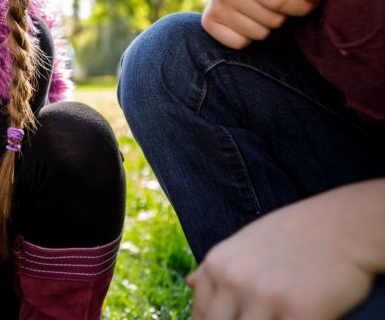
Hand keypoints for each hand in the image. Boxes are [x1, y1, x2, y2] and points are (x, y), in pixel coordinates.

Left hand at [188, 181, 384, 319]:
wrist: (345, 225)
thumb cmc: (296, 234)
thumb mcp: (245, 242)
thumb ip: (216, 267)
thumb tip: (189, 284)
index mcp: (219, 265)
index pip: (201, 316)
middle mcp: (234, 280)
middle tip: (257, 319)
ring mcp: (266, 296)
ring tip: (274, 318)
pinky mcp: (301, 310)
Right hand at [202, 0, 322, 48]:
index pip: (280, 1)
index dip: (302, 7)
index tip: (306, 2)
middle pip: (272, 21)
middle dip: (283, 17)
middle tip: (275, 5)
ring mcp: (214, 8)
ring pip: (259, 35)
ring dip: (267, 28)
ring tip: (261, 12)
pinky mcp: (208, 24)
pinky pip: (241, 43)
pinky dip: (249, 37)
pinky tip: (246, 21)